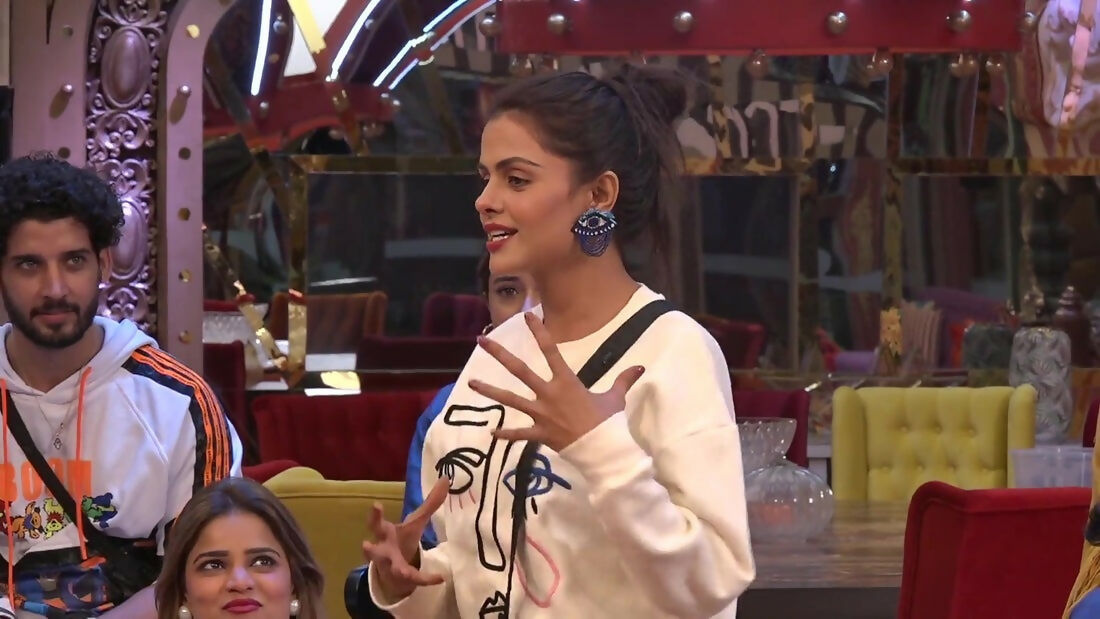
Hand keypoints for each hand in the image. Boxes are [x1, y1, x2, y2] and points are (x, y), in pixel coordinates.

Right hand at [362, 477, 448, 599]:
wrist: (397, 569)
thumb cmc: (402, 540)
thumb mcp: (416, 520)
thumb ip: (431, 502)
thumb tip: (445, 479)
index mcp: (385, 533)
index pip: (376, 523)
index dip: (375, 515)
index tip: (376, 505)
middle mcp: (383, 550)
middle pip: (373, 550)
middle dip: (369, 548)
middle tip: (365, 544)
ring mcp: (391, 566)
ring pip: (390, 569)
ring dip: (396, 570)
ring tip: (402, 572)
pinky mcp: (403, 578)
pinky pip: (415, 579)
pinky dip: (427, 579)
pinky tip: (440, 577)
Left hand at [469, 312, 645, 450]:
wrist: (603, 450)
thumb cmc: (608, 421)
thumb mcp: (615, 398)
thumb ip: (624, 380)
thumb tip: (640, 367)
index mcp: (566, 381)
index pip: (551, 350)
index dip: (539, 331)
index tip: (528, 315)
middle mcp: (549, 394)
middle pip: (520, 370)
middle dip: (499, 354)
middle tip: (481, 341)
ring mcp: (541, 414)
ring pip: (511, 399)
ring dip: (491, 391)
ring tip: (471, 383)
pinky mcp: (540, 434)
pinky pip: (519, 435)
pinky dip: (506, 435)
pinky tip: (492, 433)